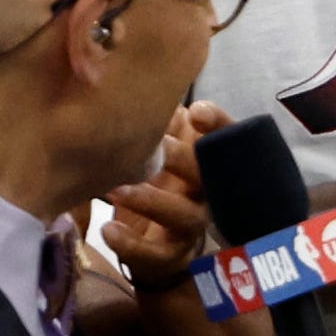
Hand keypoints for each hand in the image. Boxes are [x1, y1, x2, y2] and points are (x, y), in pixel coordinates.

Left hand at [98, 101, 230, 288]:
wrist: (158, 245)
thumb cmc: (159, 183)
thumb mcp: (161, 150)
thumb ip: (161, 122)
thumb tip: (141, 81)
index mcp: (207, 162)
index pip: (227, 138)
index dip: (219, 124)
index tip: (196, 111)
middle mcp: (207, 193)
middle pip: (207, 174)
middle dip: (180, 158)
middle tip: (151, 145)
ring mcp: (191, 226)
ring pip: (182, 214)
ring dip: (151, 200)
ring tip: (117, 189)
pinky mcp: (170, 255)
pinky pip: (154, 252)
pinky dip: (130, 243)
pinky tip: (108, 229)